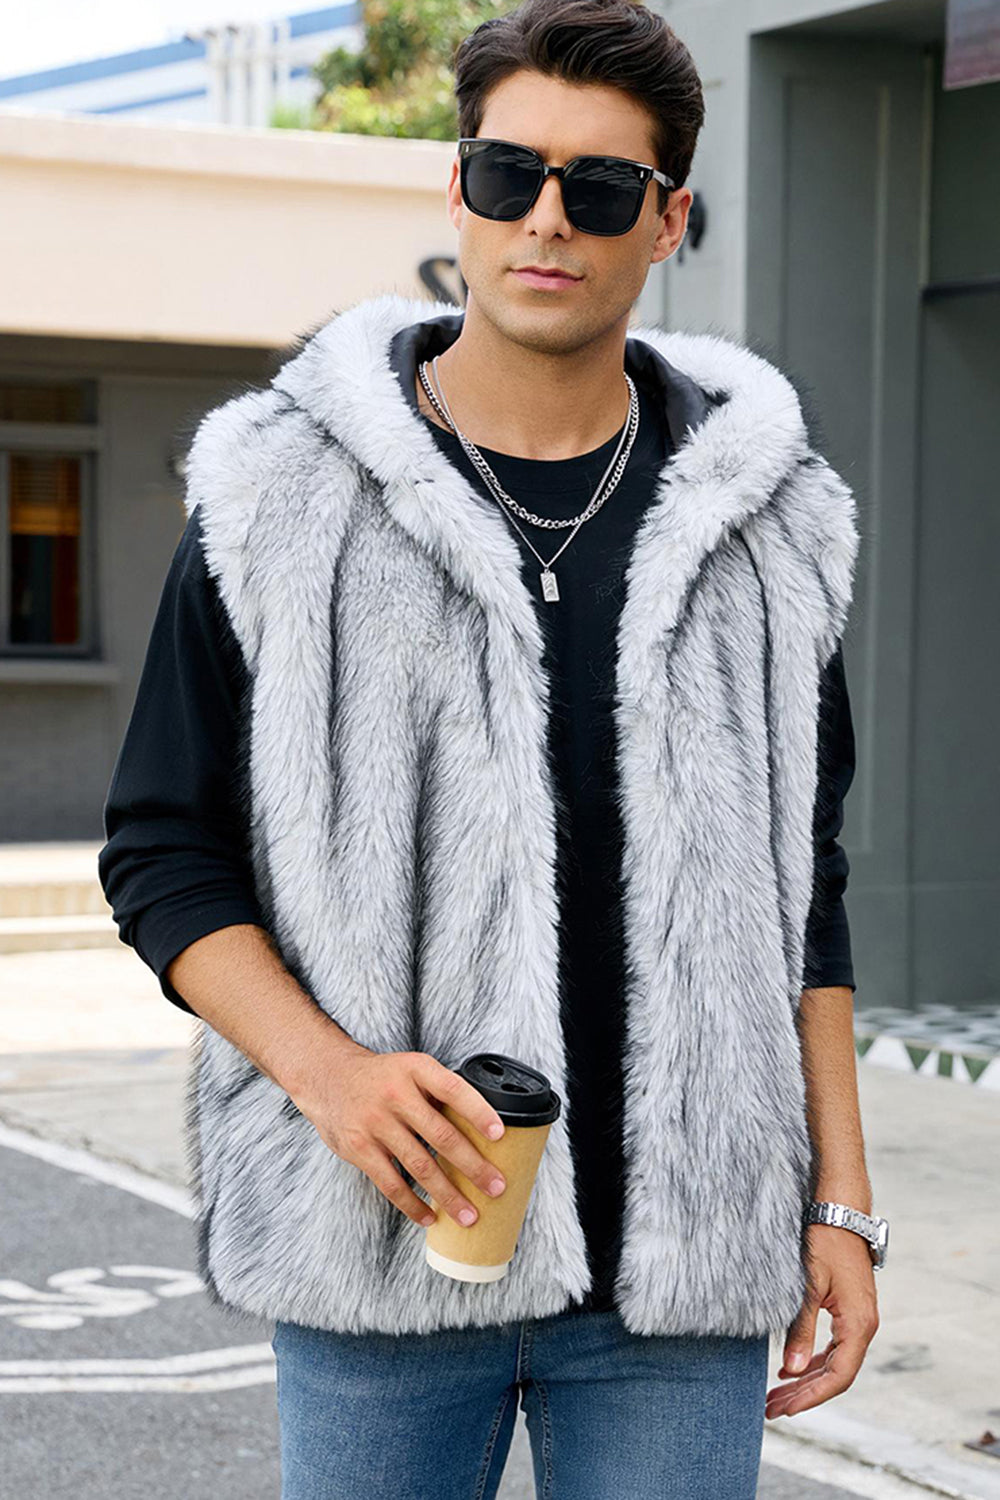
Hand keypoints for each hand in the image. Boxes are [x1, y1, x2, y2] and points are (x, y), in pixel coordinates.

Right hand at [291, 1046, 508, 1229]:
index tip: (500, 1135)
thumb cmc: (382, 1078)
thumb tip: (481, 1129)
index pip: (453, 1089)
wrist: (327, 1077)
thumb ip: (438, 1092)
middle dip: (473, 1165)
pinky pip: (391, 1183)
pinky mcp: (359, 1148)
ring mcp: (375, 1122)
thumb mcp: (410, 1069)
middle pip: (441, 1135)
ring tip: (469, 1214)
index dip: (478, 1112)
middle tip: (497, 1187)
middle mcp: (396, 1094)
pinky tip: (430, 1217)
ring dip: (448, 1194)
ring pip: (420, 1165)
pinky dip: (412, 1204)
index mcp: (416, 1069)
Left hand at [766, 1223, 879, 1418]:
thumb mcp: (808, 1285)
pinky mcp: (849, 1311)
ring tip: (776, 1395)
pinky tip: (789, 1368)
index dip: (811, 1396)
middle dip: (804, 1395)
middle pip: (835, 1375)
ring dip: (806, 1380)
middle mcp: (863, 1327)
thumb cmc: (825, 1242)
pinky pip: (833, 1348)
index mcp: (858, 1324)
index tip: (785, 1408)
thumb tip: (789, 1369)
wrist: (840, 1212)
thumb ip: (800, 1328)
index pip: (838, 1376)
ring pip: (834, 1363)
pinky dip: (812, 1361)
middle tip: (771, 1409)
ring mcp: (858, 1320)